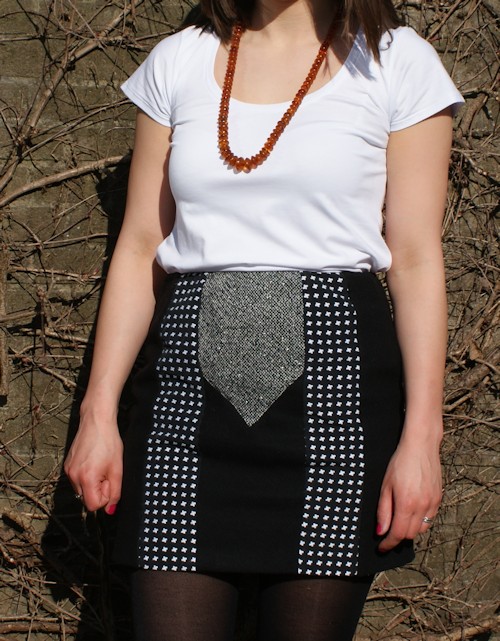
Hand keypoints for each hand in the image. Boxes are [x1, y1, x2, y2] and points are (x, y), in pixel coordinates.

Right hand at [64, 413, 122, 513]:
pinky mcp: (67, 465)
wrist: (96, 421)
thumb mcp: (117, 469)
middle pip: (87, 498)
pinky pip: (77, 480)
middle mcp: (73, 476)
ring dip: (93, 483)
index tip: (110, 481)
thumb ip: (115, 492)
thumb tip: (110, 510)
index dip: (105, 496)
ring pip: (82, 489)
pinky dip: (86, 476)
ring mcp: (68, 470)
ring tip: (100, 465)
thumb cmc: (109, 442)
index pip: (93, 505)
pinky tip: (93, 461)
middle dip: (99, 490)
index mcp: (86, 478)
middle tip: (106, 471)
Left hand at [376, 436, 441, 551]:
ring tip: (399, 523)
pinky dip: (420, 521)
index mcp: (407, 504)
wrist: (420, 446)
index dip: (388, 544)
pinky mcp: (438, 498)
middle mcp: (422, 506)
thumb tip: (381, 532)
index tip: (381, 547)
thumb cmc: (400, 462)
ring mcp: (433, 503)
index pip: (398, 534)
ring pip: (422, 529)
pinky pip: (430, 519)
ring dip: (410, 530)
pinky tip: (412, 513)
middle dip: (398, 537)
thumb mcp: (385, 485)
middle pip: (410, 534)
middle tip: (387, 534)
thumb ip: (384, 510)